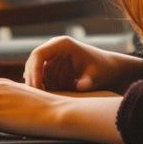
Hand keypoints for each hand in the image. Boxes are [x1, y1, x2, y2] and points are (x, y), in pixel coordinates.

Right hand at [24, 36, 142, 93]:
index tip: (38, 88)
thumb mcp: (96, 76)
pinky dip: (42, 86)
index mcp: (62, 44)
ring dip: (37, 84)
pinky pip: (41, 76)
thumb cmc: (103, 70)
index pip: (39, 54)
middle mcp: (54, 47)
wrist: (110, 69)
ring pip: (35, 70)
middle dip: (33, 80)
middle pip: (33, 62)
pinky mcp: (53, 65)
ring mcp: (53, 56)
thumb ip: (87, 81)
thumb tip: (80, 86)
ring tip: (44, 99)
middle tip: (37, 98)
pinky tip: (48, 97)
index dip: (35, 71)